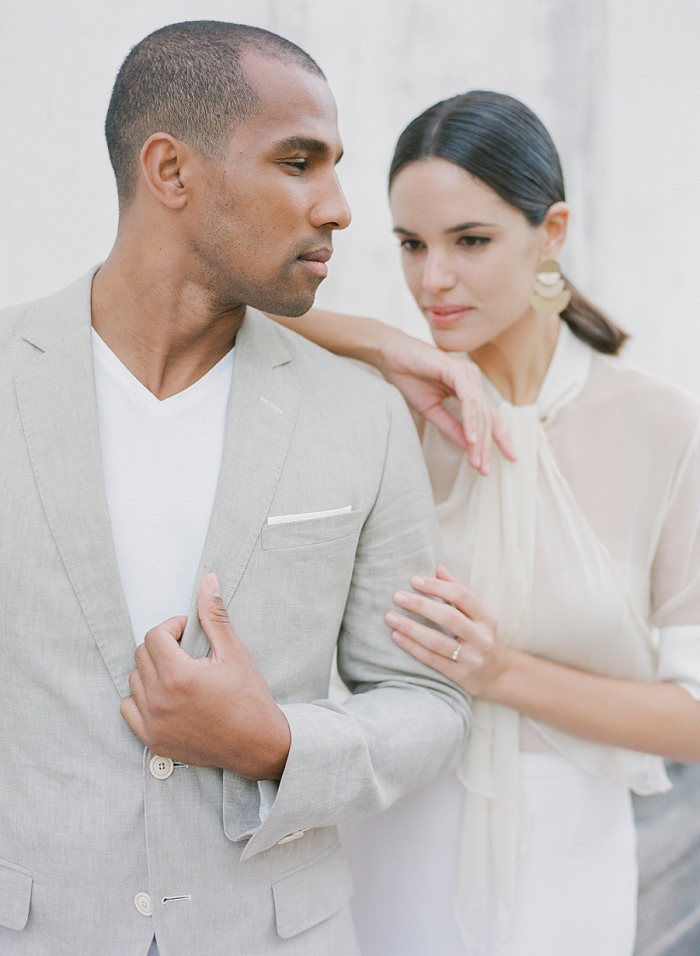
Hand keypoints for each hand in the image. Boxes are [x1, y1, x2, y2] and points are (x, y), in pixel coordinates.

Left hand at [120, 574, 290, 779]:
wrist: (258, 744)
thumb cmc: (249, 698)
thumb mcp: (234, 652)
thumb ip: (214, 616)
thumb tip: (208, 582)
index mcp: (178, 676)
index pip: (155, 635)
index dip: (173, 628)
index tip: (190, 633)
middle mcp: (160, 700)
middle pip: (141, 655)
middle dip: (163, 646)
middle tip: (188, 652)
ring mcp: (154, 723)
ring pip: (134, 680)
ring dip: (153, 671)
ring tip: (180, 675)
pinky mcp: (153, 740)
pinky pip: (129, 709)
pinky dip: (142, 698)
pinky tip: (166, 697)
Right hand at [377, 330, 514, 474]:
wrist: (388, 355)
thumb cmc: (408, 378)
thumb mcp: (431, 410)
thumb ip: (451, 427)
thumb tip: (469, 447)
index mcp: (468, 388)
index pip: (489, 417)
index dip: (499, 439)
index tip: (509, 459)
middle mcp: (472, 380)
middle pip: (486, 419)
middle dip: (486, 447)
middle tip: (483, 470)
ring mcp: (467, 374)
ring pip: (479, 413)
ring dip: (478, 440)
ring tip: (475, 462)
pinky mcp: (456, 370)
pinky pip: (468, 401)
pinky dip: (469, 421)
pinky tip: (470, 440)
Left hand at [385, 566, 508, 697]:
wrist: (496, 674)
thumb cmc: (479, 635)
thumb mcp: (478, 614)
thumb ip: (459, 590)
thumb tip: (439, 568)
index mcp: (486, 617)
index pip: (461, 596)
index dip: (437, 587)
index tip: (414, 580)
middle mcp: (481, 637)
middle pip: (449, 617)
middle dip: (421, 605)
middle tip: (397, 596)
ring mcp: (472, 658)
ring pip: (437, 641)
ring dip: (411, 628)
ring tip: (390, 617)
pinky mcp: (460, 676)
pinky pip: (432, 659)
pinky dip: (412, 647)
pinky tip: (397, 636)